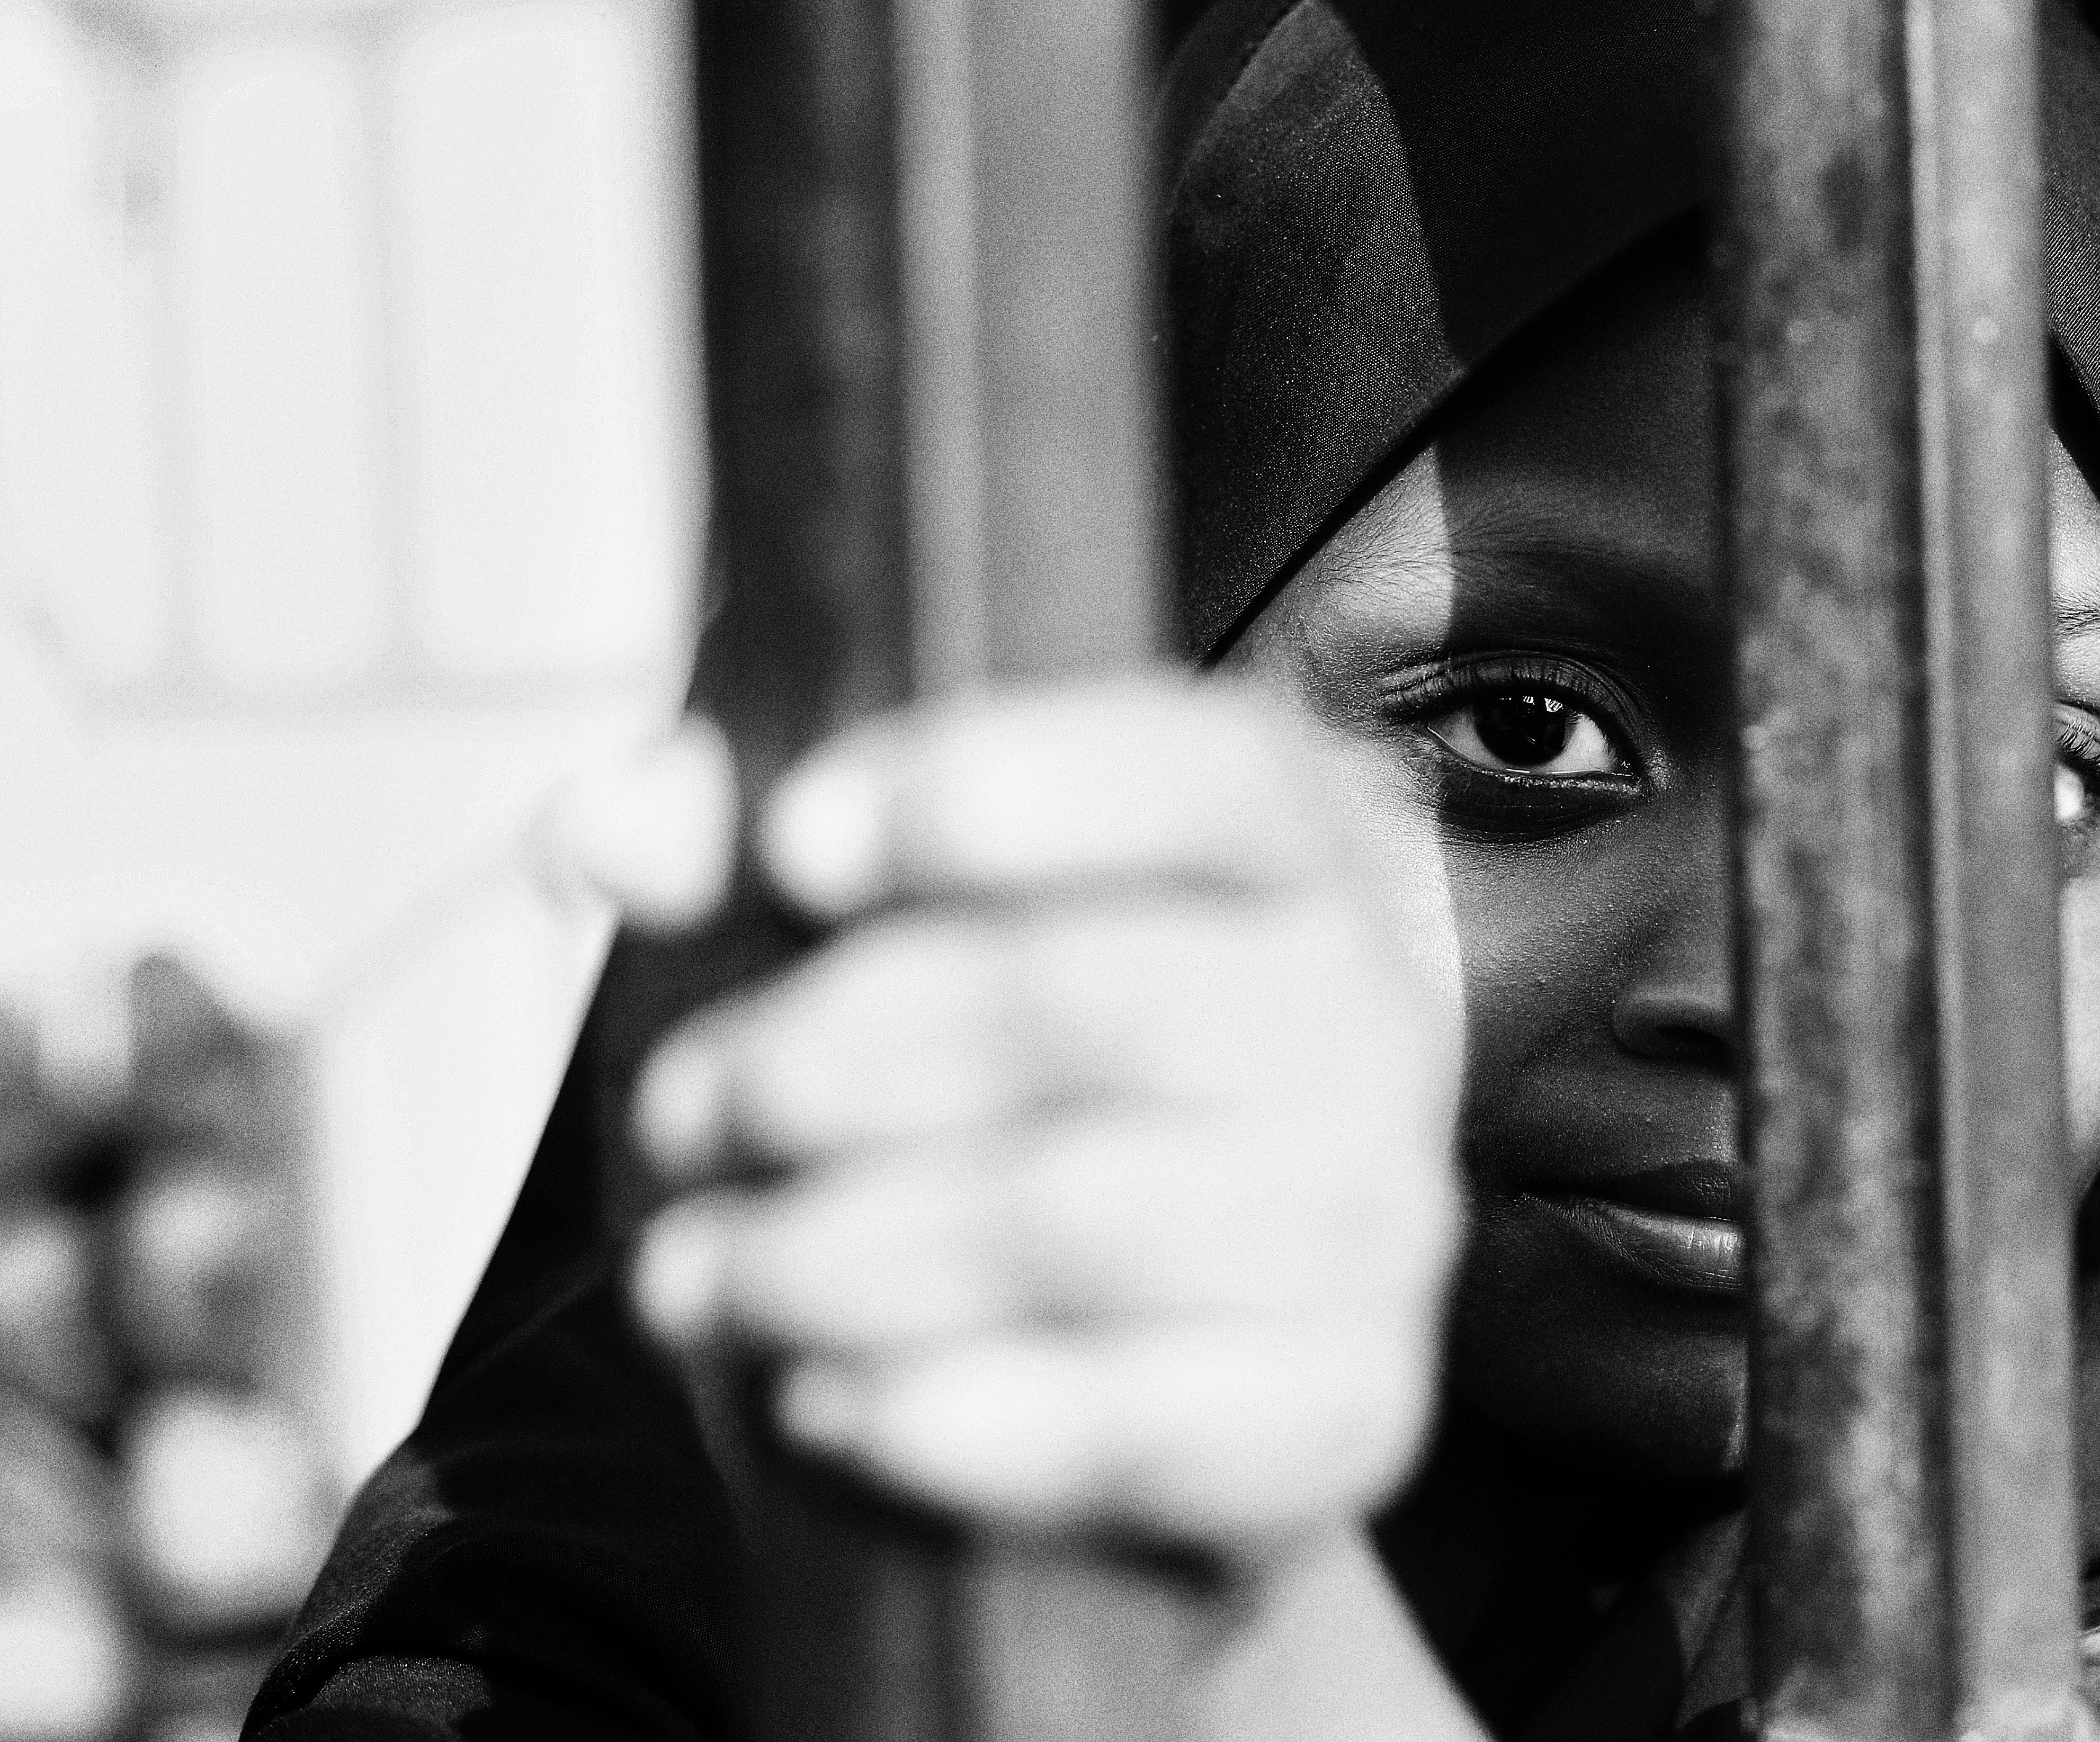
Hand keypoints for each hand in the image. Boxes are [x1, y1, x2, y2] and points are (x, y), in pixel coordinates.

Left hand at [561, 682, 1461, 1573]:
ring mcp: (1381, 1223)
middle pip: (1095, 1001)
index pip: (1205, 772)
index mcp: (1288, 852)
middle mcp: (1369, 1019)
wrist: (1096, 1367)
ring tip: (703, 1274)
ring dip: (842, 1252)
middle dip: (840, 1057)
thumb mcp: (835, 946)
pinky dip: (950, 1423)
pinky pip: (1144, 1424)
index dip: (999, 789)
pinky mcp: (1355, 1412)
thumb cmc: (969, 1106)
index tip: (795, 844)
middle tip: (691, 1107)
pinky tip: (826, 1402)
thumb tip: (620, 826)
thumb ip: (729, 855)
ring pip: (1083, 1220)